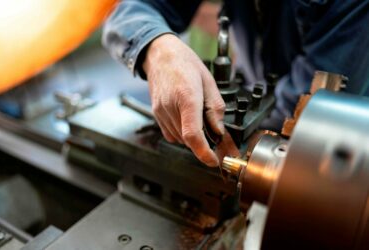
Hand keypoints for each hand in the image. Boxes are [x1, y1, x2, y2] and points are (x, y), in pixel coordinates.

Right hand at [143, 34, 224, 166]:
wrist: (160, 55)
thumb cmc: (185, 64)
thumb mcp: (209, 82)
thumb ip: (215, 109)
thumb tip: (218, 131)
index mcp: (187, 97)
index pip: (193, 134)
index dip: (204, 153)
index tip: (213, 160)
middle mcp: (170, 107)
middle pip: (188, 139)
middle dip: (203, 142)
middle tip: (212, 131)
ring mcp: (160, 112)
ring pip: (180, 139)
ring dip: (192, 137)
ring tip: (196, 116)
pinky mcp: (156, 114)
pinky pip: (171, 134)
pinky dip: (181, 133)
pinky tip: (185, 118)